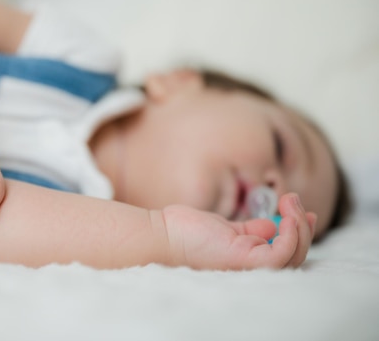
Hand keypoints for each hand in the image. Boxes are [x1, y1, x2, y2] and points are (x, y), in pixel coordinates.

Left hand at [162, 193, 316, 269]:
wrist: (162, 235)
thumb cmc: (186, 232)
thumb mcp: (226, 227)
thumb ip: (250, 229)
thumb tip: (272, 225)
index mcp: (248, 259)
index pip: (285, 252)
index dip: (300, 232)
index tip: (303, 209)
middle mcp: (251, 267)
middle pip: (294, 256)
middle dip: (303, 226)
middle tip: (293, 198)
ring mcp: (248, 266)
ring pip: (293, 257)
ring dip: (301, 227)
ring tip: (291, 201)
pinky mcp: (243, 260)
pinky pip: (280, 254)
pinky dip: (292, 235)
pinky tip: (287, 216)